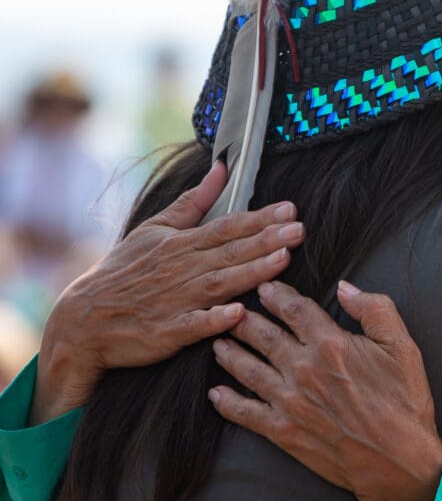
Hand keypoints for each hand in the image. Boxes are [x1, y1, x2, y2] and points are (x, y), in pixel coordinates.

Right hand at [32, 162, 304, 424]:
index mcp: (181, 244)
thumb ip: (194, 202)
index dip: (260, 218)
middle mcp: (182, 270)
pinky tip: (238, 314)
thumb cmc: (125, 271)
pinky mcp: (167, 332)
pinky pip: (193, 325)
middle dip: (266, 240)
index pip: (227, 227)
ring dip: (252, 272)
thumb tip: (222, 168)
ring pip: (220, 284)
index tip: (291, 209)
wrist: (84, 319)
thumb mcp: (156, 229)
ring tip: (282, 260)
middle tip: (299, 230)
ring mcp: (175, 301)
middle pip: (230, 252)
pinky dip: (214, 319)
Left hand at [209, 280, 441, 500]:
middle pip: (264, 335)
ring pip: (249, 369)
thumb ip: (375, 309)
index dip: (277, 295)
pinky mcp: (283, 431)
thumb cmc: (404, 401)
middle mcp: (303, 369)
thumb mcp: (403, 346)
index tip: (265, 288)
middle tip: (230, 310)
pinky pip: (245, 413)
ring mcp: (289, 401)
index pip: (294, 309)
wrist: (398, 460)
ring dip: (231, 353)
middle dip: (245, 319)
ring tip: (219, 342)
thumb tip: (345, 287)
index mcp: (331, 344)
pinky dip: (227, 403)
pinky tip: (216, 394)